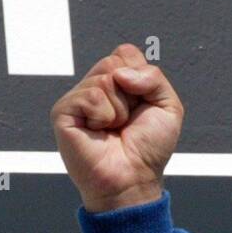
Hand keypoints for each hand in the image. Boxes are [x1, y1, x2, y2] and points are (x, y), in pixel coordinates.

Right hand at [50, 44, 183, 212]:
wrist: (133, 180)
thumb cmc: (148, 150)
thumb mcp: (168, 107)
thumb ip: (153, 76)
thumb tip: (119, 73)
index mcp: (115, 83)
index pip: (125, 53)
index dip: (141, 79)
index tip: (140, 107)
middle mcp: (94, 87)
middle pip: (114, 62)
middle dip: (130, 94)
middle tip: (125, 122)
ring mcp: (77, 99)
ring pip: (104, 78)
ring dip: (119, 109)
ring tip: (112, 130)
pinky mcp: (63, 111)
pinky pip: (90, 94)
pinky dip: (103, 115)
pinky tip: (98, 132)